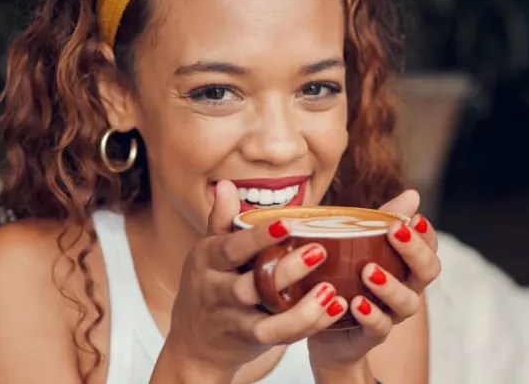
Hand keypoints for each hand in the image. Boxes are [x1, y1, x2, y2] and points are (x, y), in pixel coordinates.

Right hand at [154, 181, 350, 380]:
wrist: (194, 344)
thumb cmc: (210, 287)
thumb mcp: (208, 253)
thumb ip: (221, 221)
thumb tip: (226, 184)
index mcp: (207, 261)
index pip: (231, 248)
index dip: (257, 237)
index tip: (287, 223)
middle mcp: (217, 292)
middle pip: (249, 286)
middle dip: (284, 272)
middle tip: (320, 251)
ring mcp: (233, 320)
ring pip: (266, 320)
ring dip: (301, 309)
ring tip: (331, 291)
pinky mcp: (251, 341)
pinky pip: (280, 336)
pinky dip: (308, 325)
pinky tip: (333, 309)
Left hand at [306, 190, 441, 369]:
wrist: (325, 328)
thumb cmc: (345, 278)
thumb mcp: (358, 244)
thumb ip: (382, 220)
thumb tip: (413, 194)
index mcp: (406, 266)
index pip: (429, 247)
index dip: (427, 234)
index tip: (416, 218)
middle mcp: (407, 289)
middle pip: (427, 272)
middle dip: (415, 251)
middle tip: (395, 232)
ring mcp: (392, 314)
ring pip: (407, 303)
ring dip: (390, 285)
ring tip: (369, 271)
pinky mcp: (372, 335)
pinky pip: (379, 328)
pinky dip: (371, 315)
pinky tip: (356, 303)